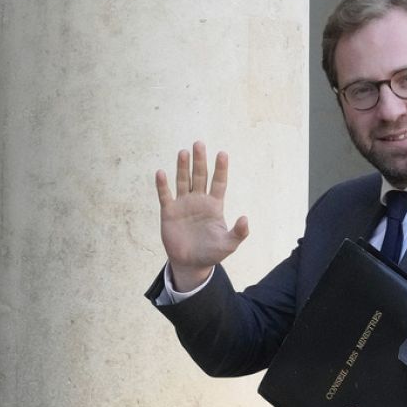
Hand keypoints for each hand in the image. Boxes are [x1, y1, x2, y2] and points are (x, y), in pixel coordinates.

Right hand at [155, 141, 248, 290]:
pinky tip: (161, 173)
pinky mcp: (169, 212)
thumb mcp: (228, 244)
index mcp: (214, 205)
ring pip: (183, 181)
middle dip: (200, 161)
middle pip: (200, 176)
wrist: (191, 263)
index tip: (222, 154)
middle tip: (199, 143)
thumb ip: (238, 233)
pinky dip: (163, 185)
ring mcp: (183, 205)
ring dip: (182, 167)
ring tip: (183, 152)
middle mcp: (199, 201)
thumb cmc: (211, 253)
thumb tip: (245, 218)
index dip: (220, 169)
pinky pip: (165, 195)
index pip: (218, 182)